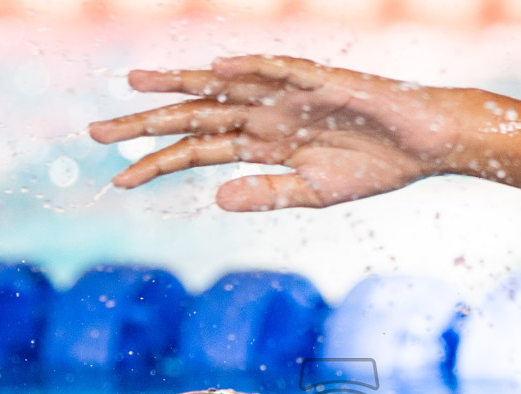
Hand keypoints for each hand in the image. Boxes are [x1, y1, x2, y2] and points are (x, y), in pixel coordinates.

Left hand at [88, 55, 463, 211]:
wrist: (425, 145)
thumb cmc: (375, 168)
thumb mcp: (314, 195)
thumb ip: (266, 195)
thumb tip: (216, 200)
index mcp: (262, 144)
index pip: (197, 151)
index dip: (158, 164)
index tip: (119, 181)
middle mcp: (265, 115)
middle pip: (195, 116)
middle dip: (146, 122)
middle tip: (95, 132)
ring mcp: (289, 95)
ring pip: (223, 85)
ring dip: (181, 83)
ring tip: (134, 81)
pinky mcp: (321, 82)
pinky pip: (282, 70)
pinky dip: (251, 66)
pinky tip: (218, 67)